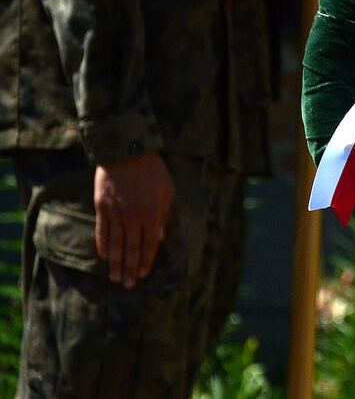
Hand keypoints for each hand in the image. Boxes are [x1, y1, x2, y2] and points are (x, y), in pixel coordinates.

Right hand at [94, 151, 174, 288]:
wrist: (127, 152)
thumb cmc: (152, 171)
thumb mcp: (167, 192)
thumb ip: (166, 216)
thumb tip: (163, 237)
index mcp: (153, 214)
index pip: (150, 244)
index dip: (146, 261)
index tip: (143, 275)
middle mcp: (134, 217)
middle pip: (131, 248)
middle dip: (130, 268)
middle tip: (127, 285)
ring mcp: (117, 213)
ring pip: (116, 243)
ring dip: (115, 262)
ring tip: (114, 277)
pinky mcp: (102, 207)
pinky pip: (102, 230)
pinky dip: (103, 244)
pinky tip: (103, 256)